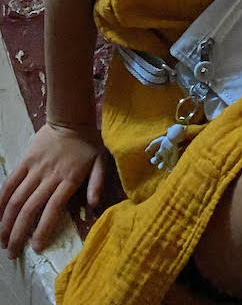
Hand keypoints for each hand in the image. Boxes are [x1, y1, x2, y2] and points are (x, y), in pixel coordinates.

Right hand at [0, 123, 105, 258]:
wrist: (71, 118)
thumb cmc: (88, 143)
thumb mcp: (101, 161)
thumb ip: (98, 183)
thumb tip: (94, 204)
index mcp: (68, 179)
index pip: (53, 209)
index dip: (43, 230)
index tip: (36, 248)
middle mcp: (49, 176)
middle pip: (30, 209)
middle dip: (19, 233)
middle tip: (12, 252)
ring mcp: (35, 168)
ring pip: (16, 199)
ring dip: (6, 222)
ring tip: (2, 240)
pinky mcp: (25, 161)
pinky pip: (10, 182)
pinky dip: (1, 200)